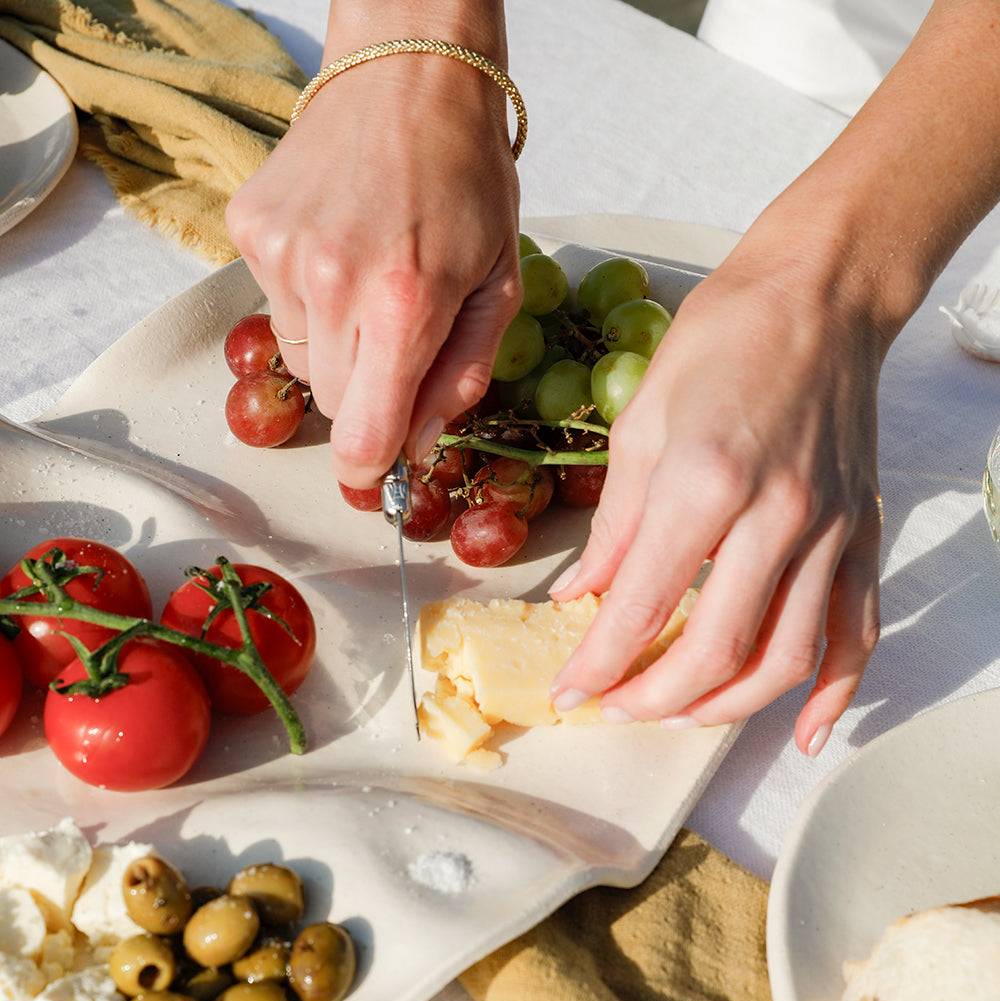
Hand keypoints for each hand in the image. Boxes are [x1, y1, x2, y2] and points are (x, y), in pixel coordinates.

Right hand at [225, 53, 520, 487]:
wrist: (408, 71)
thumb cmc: (467, 179)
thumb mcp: (497, 284)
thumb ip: (461, 377)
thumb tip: (416, 447)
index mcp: (404, 303)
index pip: (362, 436)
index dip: (372, 468)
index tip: (379, 476)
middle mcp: (332, 283)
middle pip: (332, 405)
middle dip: (367, 396)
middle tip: (398, 341)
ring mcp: (282, 255)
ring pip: (301, 360)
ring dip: (336, 345)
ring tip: (369, 280)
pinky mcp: (250, 230)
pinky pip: (275, 307)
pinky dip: (307, 298)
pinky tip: (339, 247)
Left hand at [548, 244, 884, 755]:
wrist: (819, 294)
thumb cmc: (724, 339)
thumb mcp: (639, 424)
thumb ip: (612, 527)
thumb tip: (581, 598)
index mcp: (704, 482)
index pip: (642, 607)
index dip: (598, 664)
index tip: (570, 691)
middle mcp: (774, 517)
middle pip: (714, 651)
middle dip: (653, 698)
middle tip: (615, 707)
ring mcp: (827, 532)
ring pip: (782, 659)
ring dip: (723, 707)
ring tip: (677, 714)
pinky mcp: (861, 536)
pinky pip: (856, 634)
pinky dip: (832, 694)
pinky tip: (801, 733)